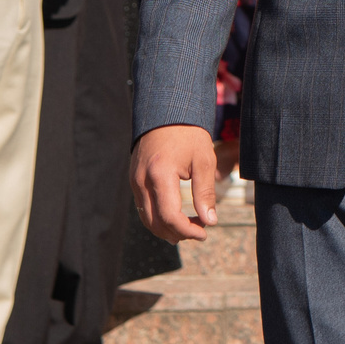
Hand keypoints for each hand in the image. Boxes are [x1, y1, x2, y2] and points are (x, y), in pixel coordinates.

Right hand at [131, 124, 221, 242]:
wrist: (166, 111)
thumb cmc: (189, 133)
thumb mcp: (203, 160)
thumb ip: (205, 193)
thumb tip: (210, 222)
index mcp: (159, 174)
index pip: (170, 217)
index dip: (187, 230)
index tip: (204, 233)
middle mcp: (141, 180)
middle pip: (155, 223)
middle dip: (177, 233)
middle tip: (199, 231)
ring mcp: (134, 180)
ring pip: (146, 218)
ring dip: (166, 228)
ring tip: (189, 227)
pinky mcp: (134, 179)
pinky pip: (143, 206)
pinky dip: (158, 217)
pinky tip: (176, 216)